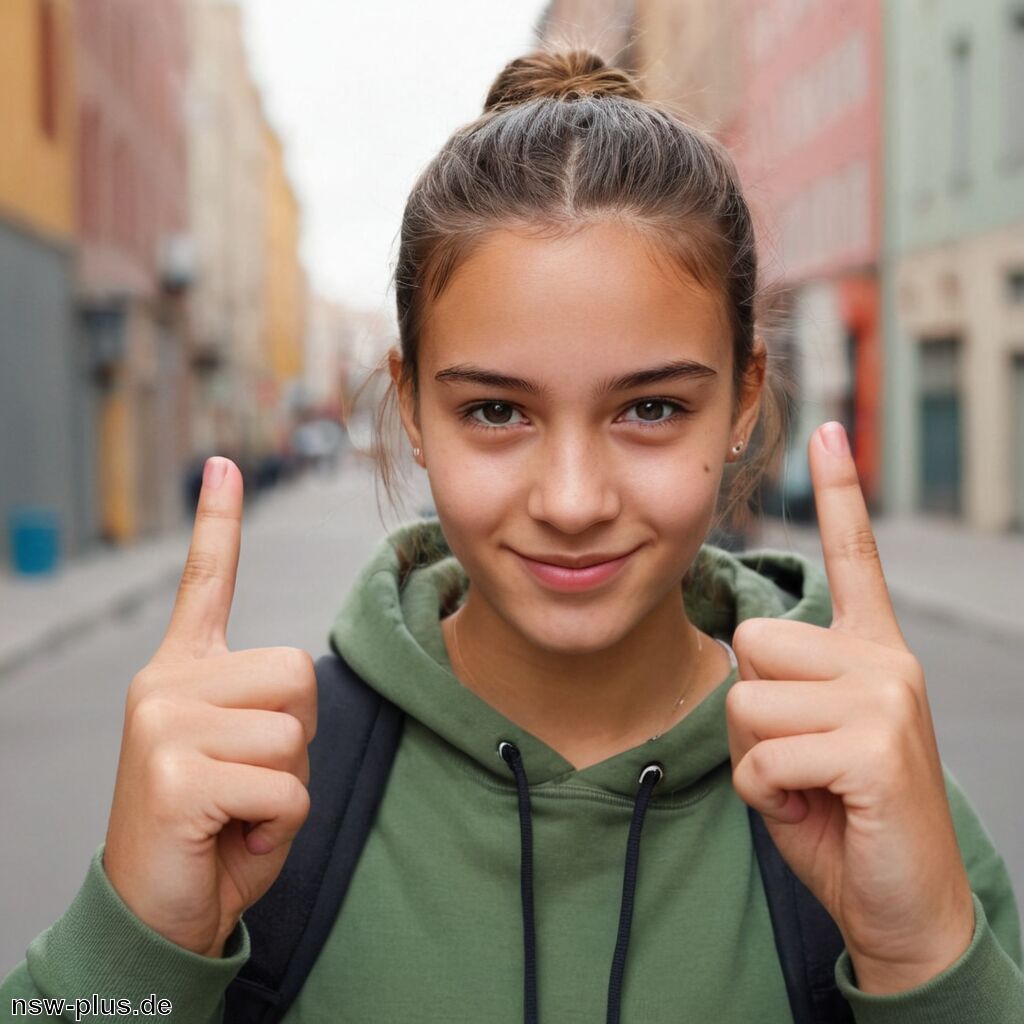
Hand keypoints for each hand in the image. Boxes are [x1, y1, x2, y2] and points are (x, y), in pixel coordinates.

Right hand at [103, 457, 316, 956]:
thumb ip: (266, 710)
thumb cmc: (215, 827)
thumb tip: (293, 693)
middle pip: (298, 672)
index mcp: (182, 672)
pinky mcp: (172, 773)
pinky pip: (284, 787)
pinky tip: (231, 836)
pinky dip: (277, 825)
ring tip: (237, 808)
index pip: (207, 584)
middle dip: (297, 736)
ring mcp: (163, 724)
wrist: (159, 910)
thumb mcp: (244, 755)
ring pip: (294, 733)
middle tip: (248, 779)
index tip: (223, 465)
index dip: (218, 524)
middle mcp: (164, 684)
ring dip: (286, 785)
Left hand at [726, 422, 974, 993]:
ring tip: (808, 783)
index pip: (854, 555)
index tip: (830, 428)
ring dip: (757, 756)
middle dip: (752, 707)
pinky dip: (767, 794)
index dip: (839, 491)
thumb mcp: (803, 736)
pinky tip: (815, 809)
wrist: (901, 901)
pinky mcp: (872, 744)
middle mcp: (886, 658)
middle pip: (749, 640)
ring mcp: (885, 697)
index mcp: (871, 648)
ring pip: (746, 697)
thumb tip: (743, 662)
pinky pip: (762, 753)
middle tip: (798, 755)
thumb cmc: (839, 811)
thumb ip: (779, 685)